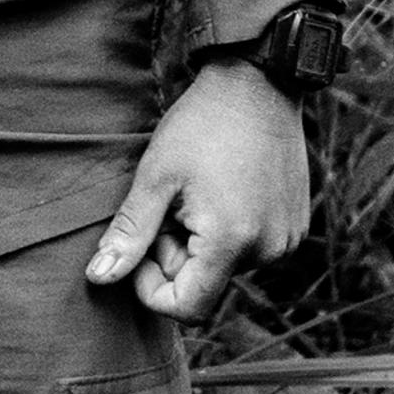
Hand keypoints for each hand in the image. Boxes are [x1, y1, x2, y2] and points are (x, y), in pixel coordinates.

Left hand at [86, 58, 310, 325]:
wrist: (257, 84)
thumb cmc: (200, 125)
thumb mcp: (155, 177)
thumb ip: (129, 235)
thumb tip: (98, 278)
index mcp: (232, 242)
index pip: (187, 308)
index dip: (152, 289)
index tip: (144, 245)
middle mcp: (268, 250)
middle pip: (205, 285)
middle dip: (175, 256)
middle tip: (168, 206)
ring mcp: (287, 239)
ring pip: (226, 267)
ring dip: (200, 243)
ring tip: (196, 194)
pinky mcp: (295, 226)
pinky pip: (251, 248)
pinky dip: (227, 231)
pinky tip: (222, 190)